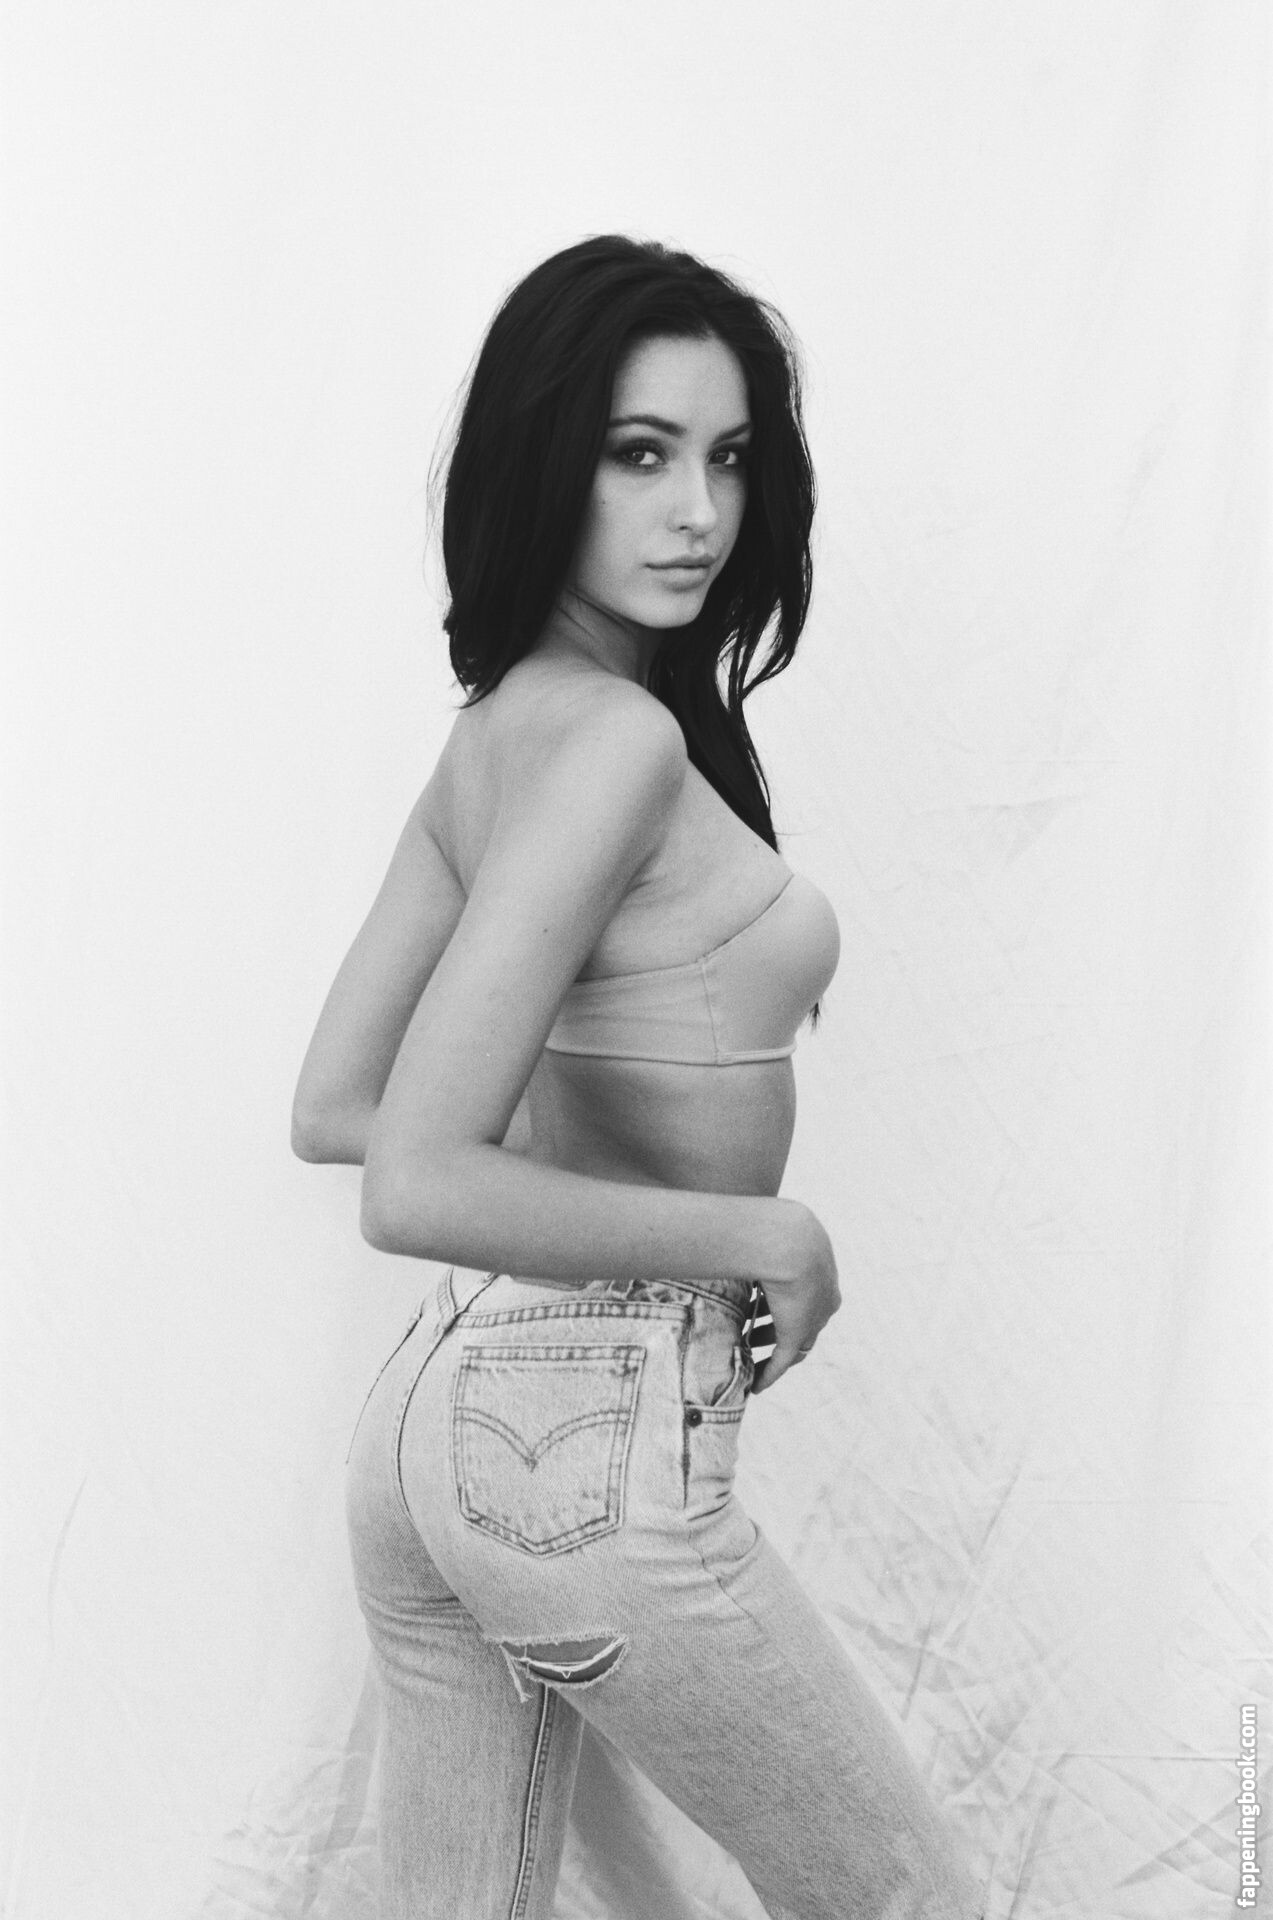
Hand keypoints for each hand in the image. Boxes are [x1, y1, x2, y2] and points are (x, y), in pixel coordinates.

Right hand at [750, 1205, 839, 1393]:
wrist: (788, 1240)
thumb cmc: (773, 1226)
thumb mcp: (769, 1227)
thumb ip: (754, 1230)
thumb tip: (731, 1220)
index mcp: (821, 1268)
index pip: (807, 1293)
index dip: (784, 1299)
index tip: (762, 1301)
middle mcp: (823, 1296)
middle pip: (803, 1320)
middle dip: (777, 1324)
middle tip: (752, 1328)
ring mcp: (812, 1318)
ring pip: (794, 1341)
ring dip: (769, 1346)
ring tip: (746, 1348)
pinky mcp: (796, 1334)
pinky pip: (783, 1361)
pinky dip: (770, 1373)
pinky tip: (756, 1385)